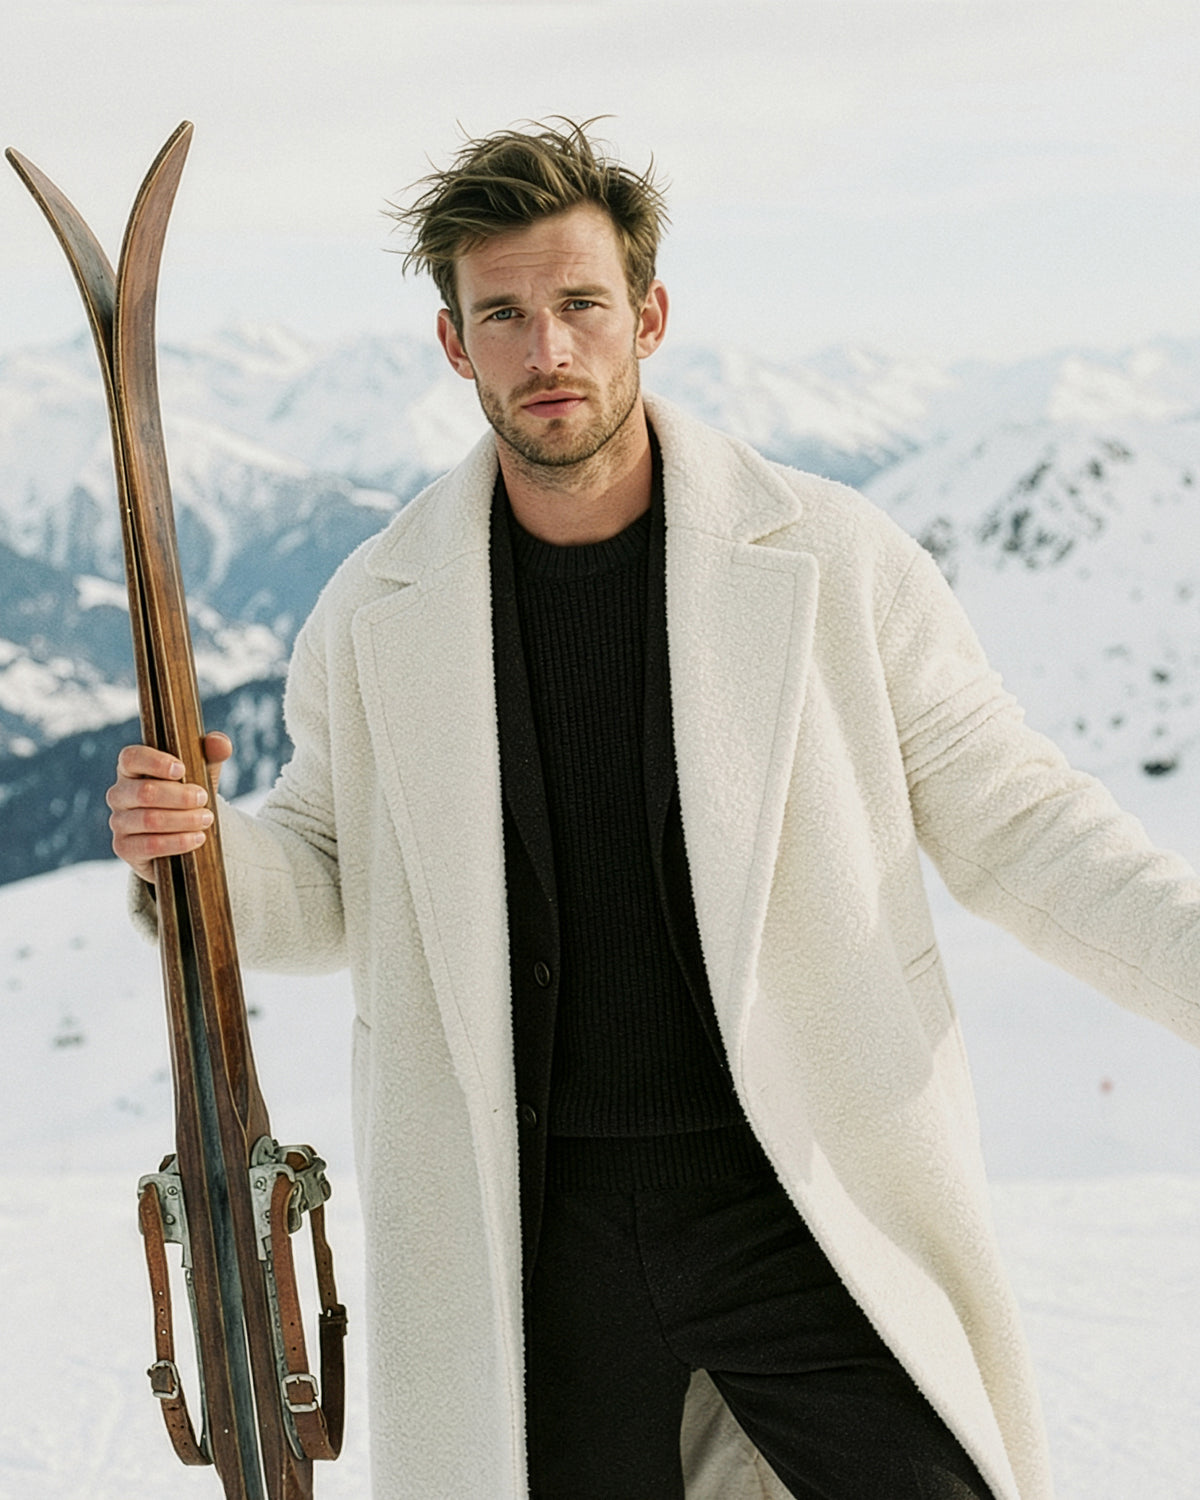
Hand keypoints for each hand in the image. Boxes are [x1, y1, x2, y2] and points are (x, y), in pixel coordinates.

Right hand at [106, 731, 233, 883]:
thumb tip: (220, 743)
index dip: (155, 762)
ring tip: (206, 819)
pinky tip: (197, 838)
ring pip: (149, 820)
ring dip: (183, 820)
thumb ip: (211, 754)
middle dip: (180, 797)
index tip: (182, 769)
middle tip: (203, 798)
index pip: (131, 757)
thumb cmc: (187, 795)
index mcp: (131, 769)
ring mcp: (119, 822)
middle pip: (144, 792)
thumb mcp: (201, 773)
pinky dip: (177, 842)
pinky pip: (149, 845)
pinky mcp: (124, 847)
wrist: (182, 834)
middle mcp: (119, 794)